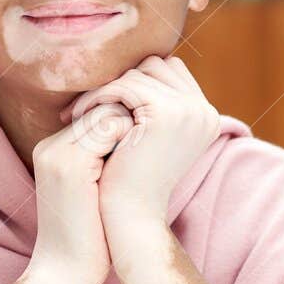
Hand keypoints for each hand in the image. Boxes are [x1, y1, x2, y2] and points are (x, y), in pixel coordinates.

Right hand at [27, 100, 134, 283]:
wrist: (66, 272)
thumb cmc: (89, 236)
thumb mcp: (93, 188)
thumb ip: (105, 157)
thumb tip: (142, 128)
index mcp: (52, 151)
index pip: (95, 114)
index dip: (125, 128)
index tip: (142, 153)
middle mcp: (50, 147)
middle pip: (101, 109)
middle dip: (131, 126)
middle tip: (146, 156)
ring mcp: (58, 153)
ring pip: (108, 114)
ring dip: (132, 135)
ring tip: (137, 166)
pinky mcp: (71, 165)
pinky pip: (110, 129)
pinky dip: (130, 143)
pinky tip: (135, 170)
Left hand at [59, 54, 219, 231]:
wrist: (130, 217)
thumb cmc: (129, 181)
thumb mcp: (146, 139)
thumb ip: (149, 108)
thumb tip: (130, 71)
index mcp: (204, 117)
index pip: (168, 71)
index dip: (134, 82)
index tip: (104, 100)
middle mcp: (204, 111)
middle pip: (156, 65)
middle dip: (120, 81)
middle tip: (86, 105)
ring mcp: (189, 110)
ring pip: (138, 74)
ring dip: (105, 90)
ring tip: (79, 114)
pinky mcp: (168, 113)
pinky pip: (125, 86)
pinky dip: (99, 97)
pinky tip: (78, 116)